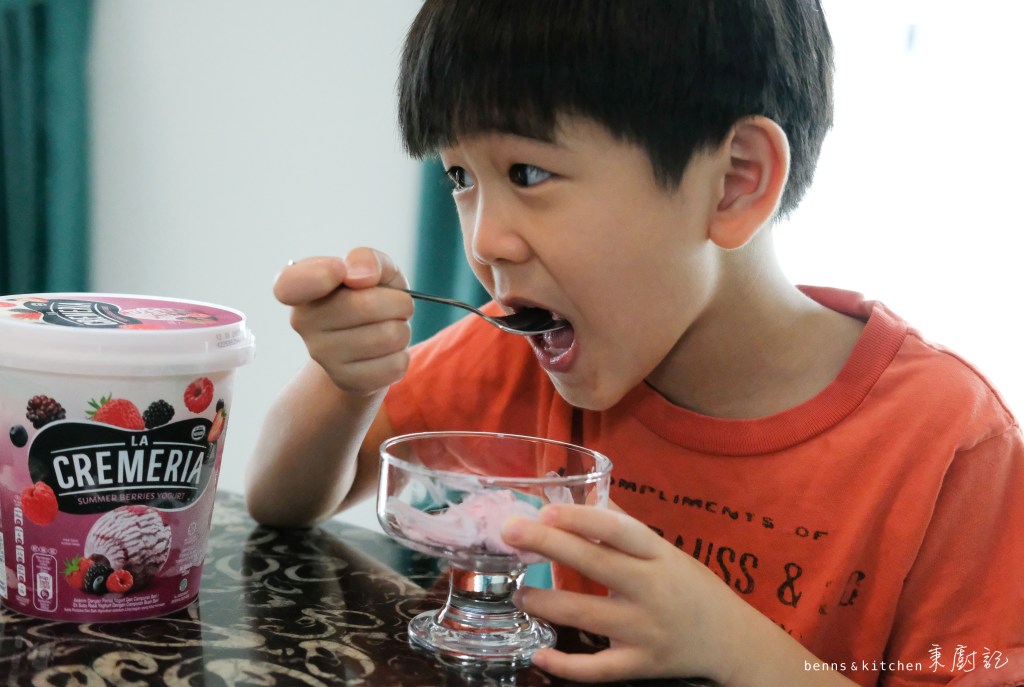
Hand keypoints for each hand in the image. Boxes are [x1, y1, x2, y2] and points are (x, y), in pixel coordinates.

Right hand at [274, 248, 413, 395]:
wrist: (366, 346)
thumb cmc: (368, 296)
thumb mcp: (373, 269)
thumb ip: (368, 259)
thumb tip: (359, 276)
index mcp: (300, 287)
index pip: (290, 285)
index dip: (318, 275)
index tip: (340, 269)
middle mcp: (303, 322)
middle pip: (365, 306)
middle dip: (398, 302)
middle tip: (394, 304)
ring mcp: (322, 355)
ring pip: (389, 336)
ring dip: (403, 329)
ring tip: (388, 328)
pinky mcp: (346, 381)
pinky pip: (395, 365)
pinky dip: (402, 355)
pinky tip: (386, 352)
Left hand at [501, 504, 748, 683]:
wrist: (732, 641)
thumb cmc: (692, 588)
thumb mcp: (666, 552)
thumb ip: (625, 530)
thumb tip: (581, 498)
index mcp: (659, 555)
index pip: (616, 529)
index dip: (579, 518)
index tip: (543, 510)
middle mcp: (652, 589)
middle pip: (594, 563)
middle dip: (547, 545)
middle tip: (509, 533)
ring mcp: (645, 629)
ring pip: (586, 614)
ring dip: (546, 603)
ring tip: (520, 594)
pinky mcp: (641, 664)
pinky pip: (597, 669)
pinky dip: (565, 665)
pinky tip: (539, 653)